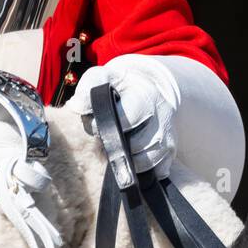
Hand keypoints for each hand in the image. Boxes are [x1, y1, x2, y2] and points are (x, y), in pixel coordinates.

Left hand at [67, 54, 179, 177]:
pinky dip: (143, 170)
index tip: (95, 125)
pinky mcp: (171, 151)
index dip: (105, 127)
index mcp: (144, 96)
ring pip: (147, 161)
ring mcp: (168, 135)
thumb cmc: (121, 85)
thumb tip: (76, 107)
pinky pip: (158, 171)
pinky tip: (132, 157)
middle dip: (116, 146)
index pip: (126, 119)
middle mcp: (161, 116)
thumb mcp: (103, 77)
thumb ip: (87, 89)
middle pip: (137, 145)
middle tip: (106, 139)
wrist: (149, 87)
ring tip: (118, 147)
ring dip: (128, 160)